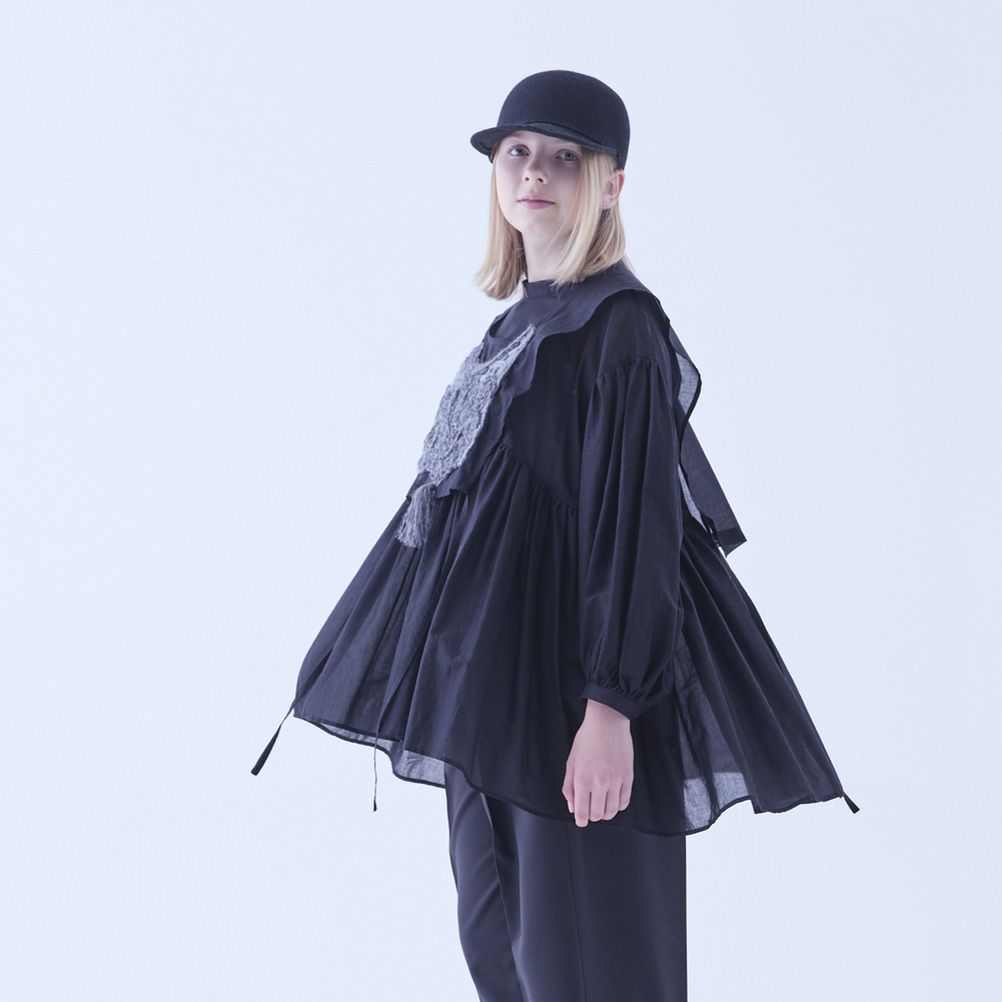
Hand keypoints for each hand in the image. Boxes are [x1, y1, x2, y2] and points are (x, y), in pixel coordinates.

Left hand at [562, 699, 633, 826]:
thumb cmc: (587, 740)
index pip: (582, 812)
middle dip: (592, 816)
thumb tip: (572, 808)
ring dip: (606, 813)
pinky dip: (619, 806)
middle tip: (590, 809)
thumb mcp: (571, 762)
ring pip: (612, 811)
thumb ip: (569, 787)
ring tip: (602, 807)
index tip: (581, 821)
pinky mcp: (628, 777)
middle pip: (597, 814)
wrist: (607, 722)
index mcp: (582, 779)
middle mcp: (599, 783)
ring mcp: (615, 780)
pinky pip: (625, 801)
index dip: (581, 820)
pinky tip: (614, 800)